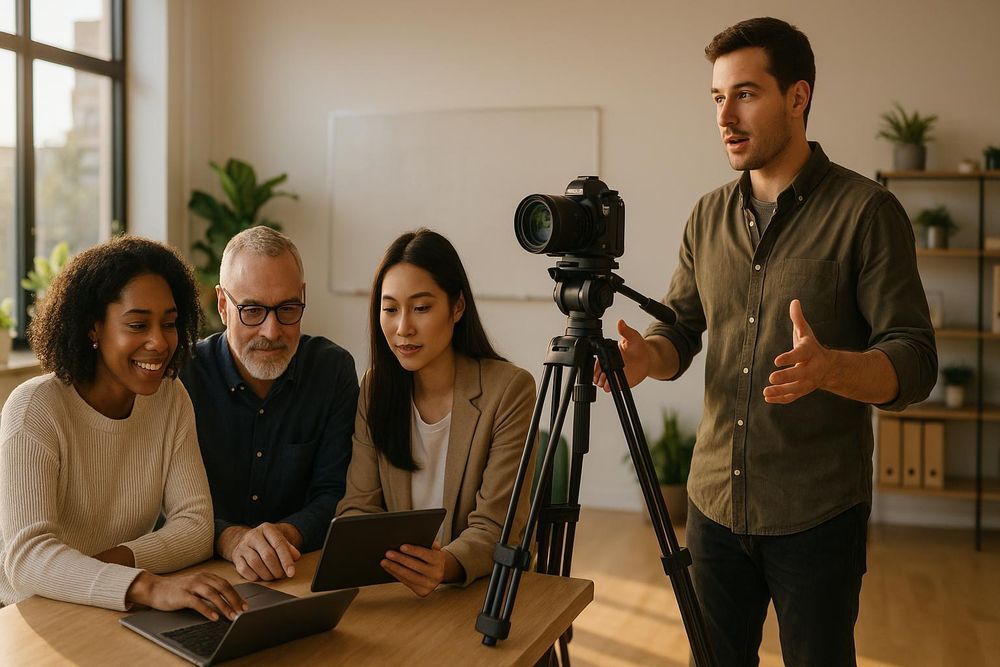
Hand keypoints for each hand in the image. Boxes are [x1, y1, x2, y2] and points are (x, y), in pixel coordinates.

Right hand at [127, 571, 246, 621]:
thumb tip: (226, 601)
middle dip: (234, 600)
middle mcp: (200, 578)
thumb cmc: (177, 590)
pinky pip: (197, 603)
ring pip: (212, 594)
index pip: (225, 584)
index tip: (245, 605)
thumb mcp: (196, 586)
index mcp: (206, 576)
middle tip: (242, 612)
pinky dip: (207, 610)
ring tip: (232, 616)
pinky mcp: (182, 595)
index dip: (236, 595)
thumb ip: (209, 590)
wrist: (155, 588)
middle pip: (222, 587)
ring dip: (224, 606)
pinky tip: (214, 617)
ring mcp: (191, 586)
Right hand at [220, 523, 301, 581]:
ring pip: (256, 563)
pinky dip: (254, 576)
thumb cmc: (268, 542)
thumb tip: (296, 557)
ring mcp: (243, 545)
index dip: (286, 560)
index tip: (291, 573)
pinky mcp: (236, 556)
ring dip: (266, 574)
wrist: (247, 541)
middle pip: (267, 555)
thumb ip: (289, 548)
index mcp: (267, 528)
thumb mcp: (280, 540)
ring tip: (272, 577)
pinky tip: (260, 577)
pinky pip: (244, 570)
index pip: (279, 544)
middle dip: (277, 569)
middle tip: (281, 575)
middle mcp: (253, 535)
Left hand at [381, 542, 462, 596]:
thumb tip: (423, 539)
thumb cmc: (432, 558)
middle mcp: (436, 574)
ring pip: (409, 576)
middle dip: (400, 559)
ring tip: (384, 562)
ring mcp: (430, 584)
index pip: (425, 554)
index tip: (401, 546)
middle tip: (388, 553)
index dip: (413, 550)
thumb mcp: (435, 549)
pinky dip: (396, 575)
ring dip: (395, 568)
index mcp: (440, 561)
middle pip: (415, 566)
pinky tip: (389, 569)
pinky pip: (407, 583)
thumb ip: (430, 544)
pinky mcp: (422, 592)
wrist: (440, 573)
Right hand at [594, 319, 649, 391]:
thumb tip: (621, 322)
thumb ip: (626, 331)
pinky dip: (609, 388)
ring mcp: (613, 374)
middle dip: (597, 376)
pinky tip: (612, 385)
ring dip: (602, 382)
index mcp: (608, 354)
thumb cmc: (638, 347)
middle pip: (596, 374)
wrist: (647, 358)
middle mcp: (608, 365)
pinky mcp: (619, 382)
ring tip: (607, 380)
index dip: (595, 366)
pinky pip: (611, 388)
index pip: (596, 361)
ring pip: (601, 382)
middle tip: (603, 375)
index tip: (599, 367)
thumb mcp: (633, 336)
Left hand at [764, 299, 831, 403]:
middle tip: (771, 377)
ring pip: (795, 388)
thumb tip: (794, 301)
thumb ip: (798, 319)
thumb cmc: (811, 347)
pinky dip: (781, 399)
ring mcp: (808, 382)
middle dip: (786, 377)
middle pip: (800, 374)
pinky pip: (792, 397)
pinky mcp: (802, 390)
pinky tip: (767, 398)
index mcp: (811, 352)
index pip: (800, 354)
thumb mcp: (806, 332)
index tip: (777, 360)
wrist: (828, 368)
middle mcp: (812, 368)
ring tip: (765, 391)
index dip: (790, 357)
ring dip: (781, 390)